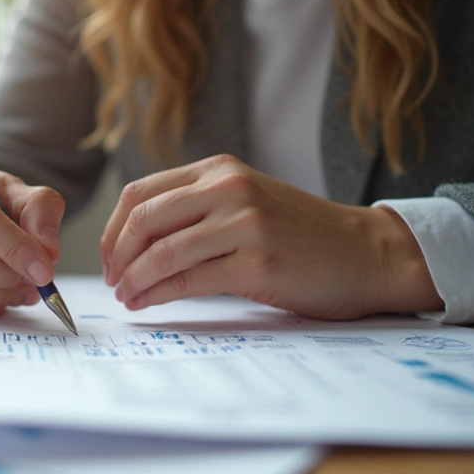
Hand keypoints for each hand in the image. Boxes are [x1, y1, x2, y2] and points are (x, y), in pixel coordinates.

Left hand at [101, 154, 442, 319]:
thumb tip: (131, 242)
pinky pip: (190, 280)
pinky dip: (160, 295)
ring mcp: (245, 223)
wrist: (366, 253)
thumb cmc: (299, 234)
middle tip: (112, 281)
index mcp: (218, 169)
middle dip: (116, 256)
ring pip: (163, 251)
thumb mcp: (244, 201)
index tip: (108, 257)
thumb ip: (195, 208)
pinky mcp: (258, 261)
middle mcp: (229, 188)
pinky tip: (149, 303)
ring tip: (127, 297)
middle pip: (143, 219)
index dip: (112, 229)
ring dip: (135, 280)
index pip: (140, 193)